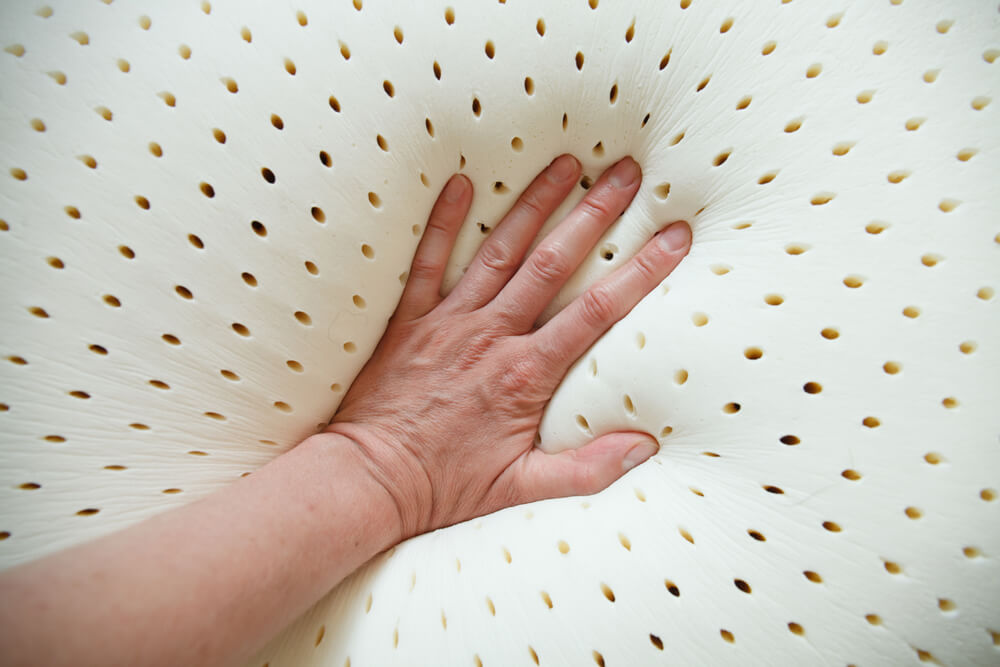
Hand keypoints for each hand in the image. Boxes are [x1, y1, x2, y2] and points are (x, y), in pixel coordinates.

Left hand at [326, 155, 690, 539]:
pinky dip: (443, 222)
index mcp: (525, 374)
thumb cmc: (442, 487)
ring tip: (564, 163)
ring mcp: (448, 321)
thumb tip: (645, 446)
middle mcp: (491, 336)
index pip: (597, 311)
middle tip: (625, 172)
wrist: (368, 480)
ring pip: (498, 251)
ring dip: (533, 204)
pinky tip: (460, 183)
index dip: (640, 271)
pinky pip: (427, 262)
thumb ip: (586, 469)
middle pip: (551, 263)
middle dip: (593, 214)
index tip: (674, 236)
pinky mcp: (408, 320)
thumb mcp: (521, 488)